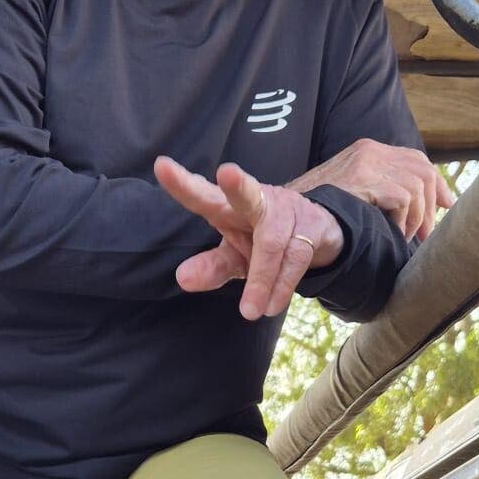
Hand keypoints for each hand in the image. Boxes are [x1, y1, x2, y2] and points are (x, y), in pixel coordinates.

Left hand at [155, 156, 342, 320]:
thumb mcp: (234, 257)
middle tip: (227, 173)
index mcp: (228, 207)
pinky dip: (281, 285)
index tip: (161, 166)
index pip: (203, 194)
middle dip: (237, 185)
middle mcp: (257, 201)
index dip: (183, 183)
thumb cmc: (262, 242)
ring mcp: (286, 211)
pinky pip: (295, 258)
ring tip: (250, 312)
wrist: (318, 234)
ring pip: (272, 242)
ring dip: (262, 278)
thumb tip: (182, 279)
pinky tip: (271, 306)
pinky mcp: (311, 226)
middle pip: (246, 194)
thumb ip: (210, 267)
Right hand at [293, 139, 453, 242]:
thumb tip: (414, 206)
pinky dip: (404, 221)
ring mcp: (367, 162)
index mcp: (367, 150)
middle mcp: (370, 150)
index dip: (435, 184)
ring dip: (417, 218)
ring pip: (417, 186)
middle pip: (423, 170)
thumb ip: (377, 192)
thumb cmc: (315, 211)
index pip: (414, 159)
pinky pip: (403, 198)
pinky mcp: (364, 178)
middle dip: (432, 204)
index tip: (447, 205)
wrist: (284, 214)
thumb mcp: (349, 193)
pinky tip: (393, 234)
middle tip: (427, 234)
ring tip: (405, 238)